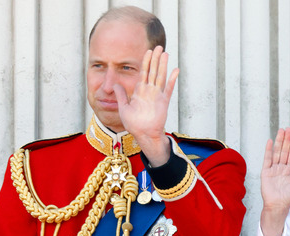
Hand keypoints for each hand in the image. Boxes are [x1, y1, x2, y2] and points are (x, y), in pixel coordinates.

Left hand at [115, 45, 178, 165]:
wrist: (144, 134)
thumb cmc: (134, 124)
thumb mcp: (123, 108)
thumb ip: (121, 95)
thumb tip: (114, 84)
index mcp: (140, 91)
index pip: (143, 72)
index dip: (145, 62)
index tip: (147, 51)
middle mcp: (149, 91)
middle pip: (153, 71)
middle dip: (155, 59)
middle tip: (158, 46)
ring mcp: (157, 95)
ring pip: (160, 76)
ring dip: (163, 65)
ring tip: (165, 53)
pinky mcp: (164, 102)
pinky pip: (168, 89)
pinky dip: (172, 79)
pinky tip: (175, 70)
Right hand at [259, 127, 289, 235]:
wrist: (278, 205)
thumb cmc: (289, 197)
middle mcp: (281, 167)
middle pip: (284, 150)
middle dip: (287, 139)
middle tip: (288, 129)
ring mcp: (273, 169)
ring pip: (277, 152)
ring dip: (279, 142)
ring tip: (282, 131)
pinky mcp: (266, 172)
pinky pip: (267, 159)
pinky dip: (269, 150)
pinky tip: (271, 142)